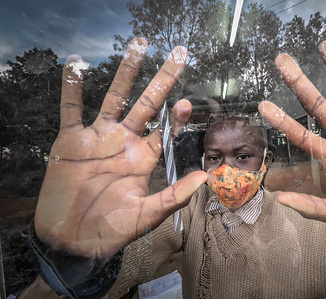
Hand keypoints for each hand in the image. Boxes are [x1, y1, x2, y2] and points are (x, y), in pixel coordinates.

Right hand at [34, 38, 207, 257]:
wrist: (72, 240)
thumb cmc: (111, 231)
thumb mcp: (146, 215)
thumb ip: (174, 196)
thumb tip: (205, 178)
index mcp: (142, 159)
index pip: (165, 131)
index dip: (178, 117)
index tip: (188, 101)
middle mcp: (123, 143)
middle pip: (146, 104)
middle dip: (162, 80)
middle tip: (179, 55)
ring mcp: (98, 139)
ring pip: (114, 98)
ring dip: (125, 73)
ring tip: (139, 46)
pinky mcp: (70, 141)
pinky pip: (71, 110)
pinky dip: (71, 89)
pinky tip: (74, 66)